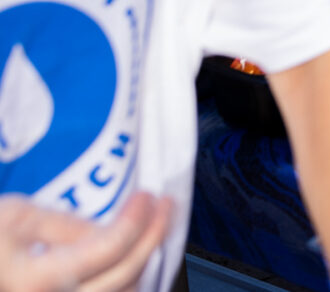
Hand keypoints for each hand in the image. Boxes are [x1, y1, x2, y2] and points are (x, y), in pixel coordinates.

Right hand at [0, 191, 173, 291]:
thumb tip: (109, 226)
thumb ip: (65, 225)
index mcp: (38, 279)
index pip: (111, 247)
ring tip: (154, 232)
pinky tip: (131, 262)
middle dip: (153, 237)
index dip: (138, 218)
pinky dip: (124, 283)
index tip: (149, 195)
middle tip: (164, 208)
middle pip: (125, 275)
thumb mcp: (14, 218)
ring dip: (145, 264)